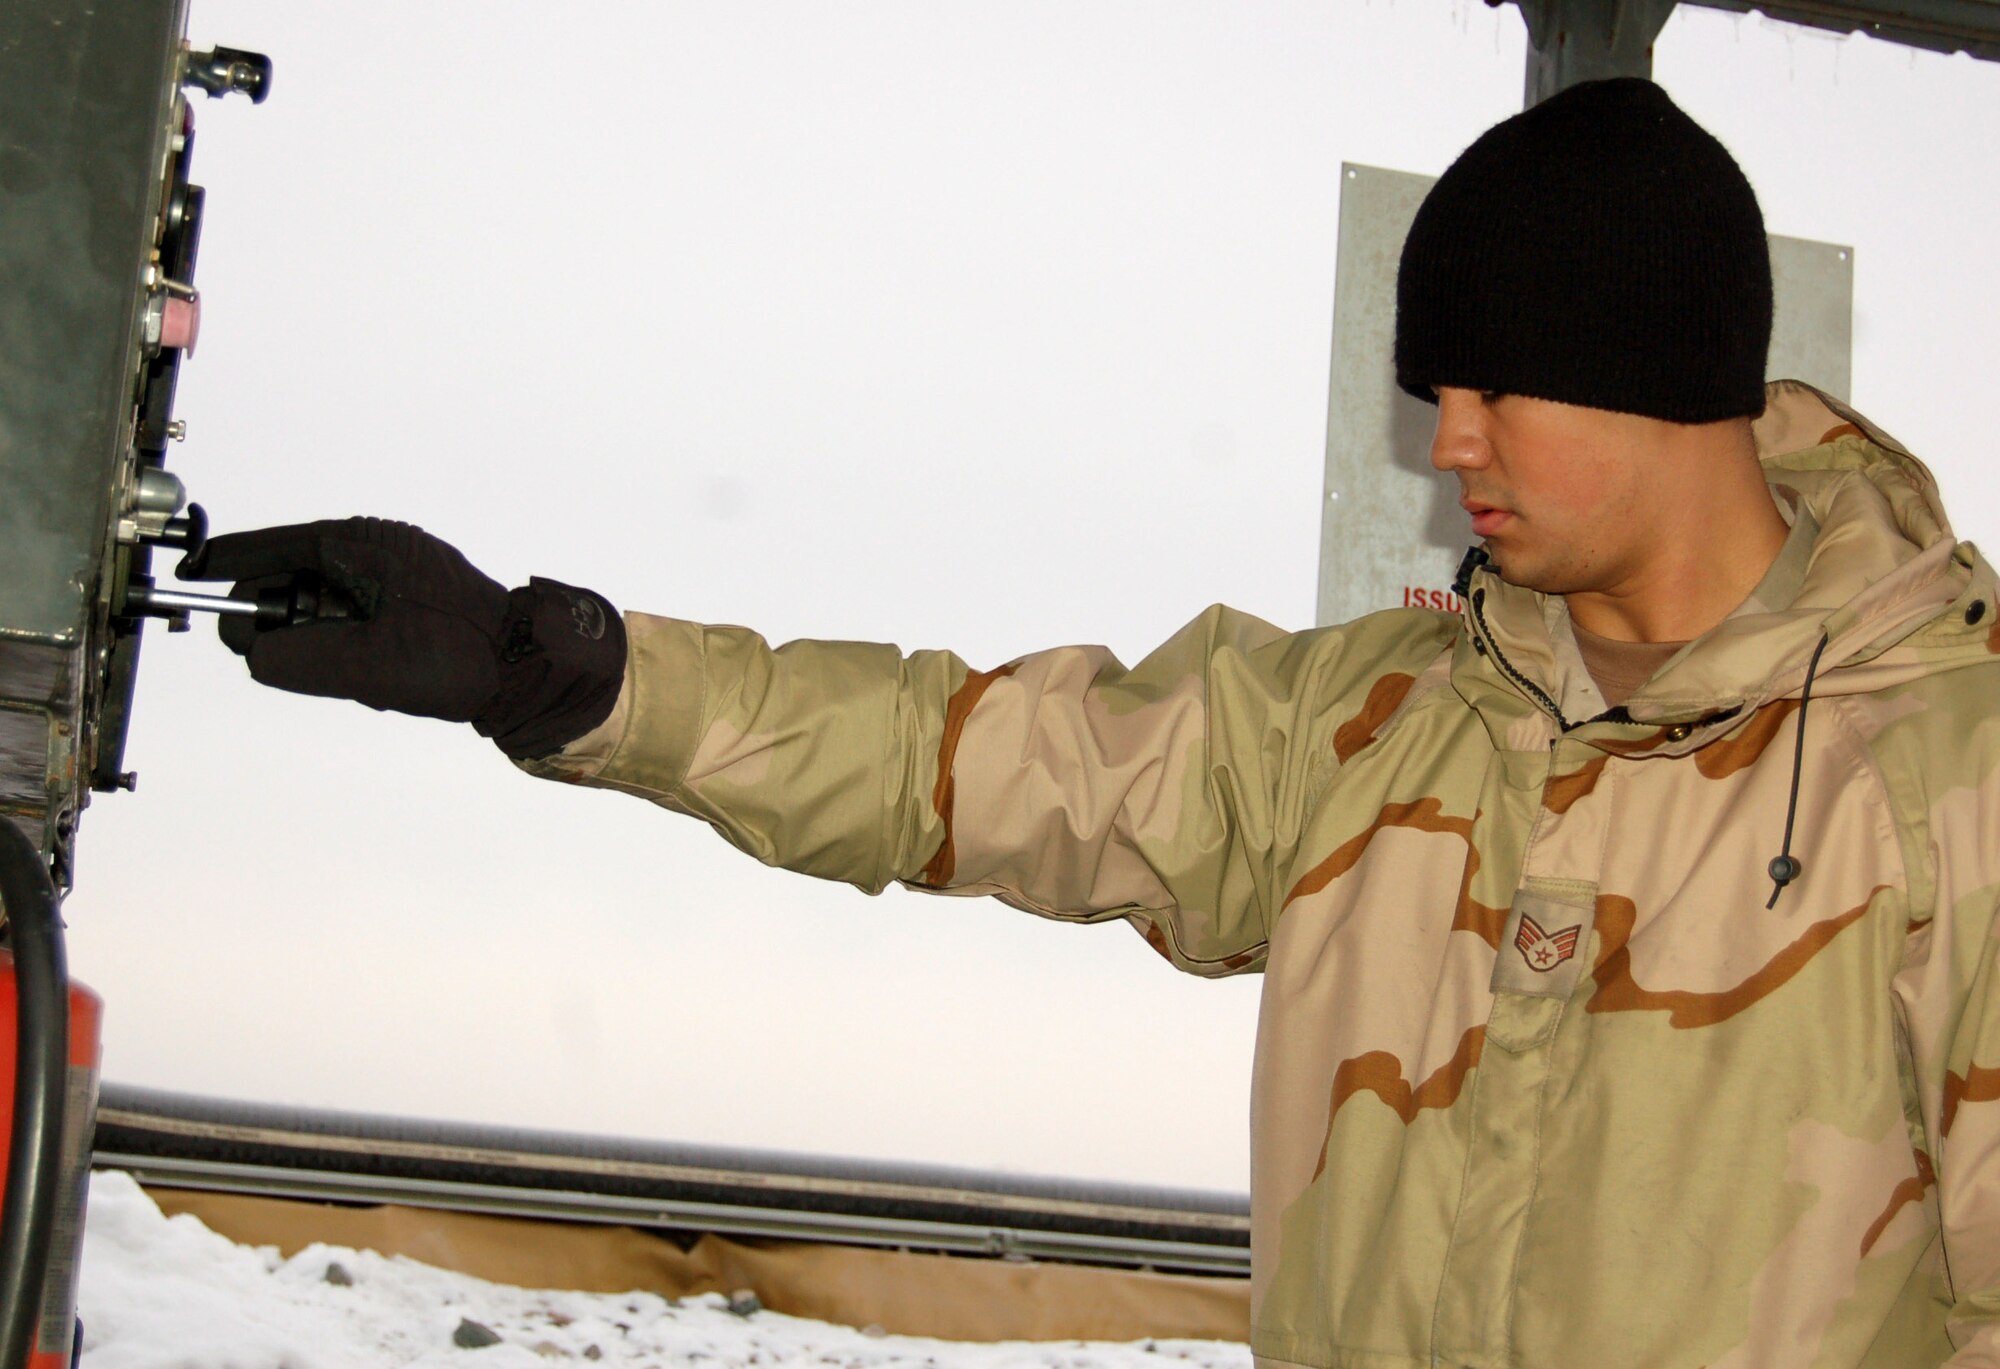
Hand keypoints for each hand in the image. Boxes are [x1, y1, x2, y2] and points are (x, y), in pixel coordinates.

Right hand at [179, 517, 623, 757]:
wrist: (530, 670)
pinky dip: (348, 650)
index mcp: (364, 544)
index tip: (191, 573)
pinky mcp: (406, 602)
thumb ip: (296, 659)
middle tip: (281, 656)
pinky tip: (376, 676)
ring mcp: (394, 574)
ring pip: (321, 610)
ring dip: (323, 645)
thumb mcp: (367, 665)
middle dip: (285, 623)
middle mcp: (377, 550)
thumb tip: (249, 651)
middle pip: (292, 580)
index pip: (275, 547)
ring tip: (361, 673)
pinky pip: (351, 624)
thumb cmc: (460, 658)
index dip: (228, 564)